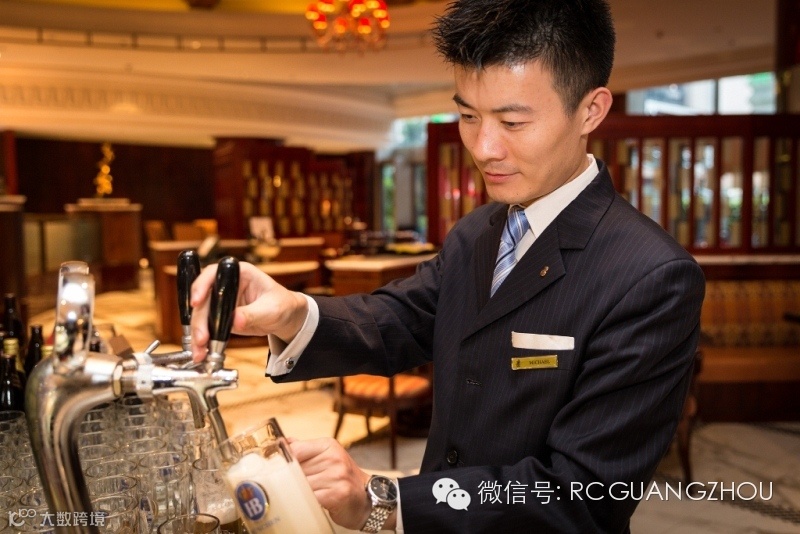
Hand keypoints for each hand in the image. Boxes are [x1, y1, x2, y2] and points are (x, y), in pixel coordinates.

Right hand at [189, 261, 307, 360]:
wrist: (286, 318)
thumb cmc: (283, 305)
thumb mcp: (272, 309)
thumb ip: (254, 314)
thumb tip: (235, 321)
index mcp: (240, 273)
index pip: (214, 273)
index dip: (201, 285)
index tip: (197, 302)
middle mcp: (226, 285)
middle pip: (204, 299)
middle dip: (200, 320)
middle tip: (201, 337)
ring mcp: (222, 302)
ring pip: (202, 315)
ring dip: (198, 333)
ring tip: (199, 351)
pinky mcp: (221, 317)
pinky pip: (208, 328)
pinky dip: (203, 340)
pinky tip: (202, 352)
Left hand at [290, 437, 388, 530]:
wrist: (366, 498)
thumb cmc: (342, 478)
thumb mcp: (327, 456)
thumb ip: (305, 449)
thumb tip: (282, 442)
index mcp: (328, 445)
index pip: (295, 450)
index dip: (283, 462)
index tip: (274, 469)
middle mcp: (334, 458)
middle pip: (297, 469)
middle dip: (291, 480)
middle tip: (289, 486)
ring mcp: (337, 476)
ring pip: (302, 485)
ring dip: (299, 492)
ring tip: (303, 495)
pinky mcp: (337, 494)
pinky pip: (310, 498)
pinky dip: (306, 502)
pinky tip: (310, 503)